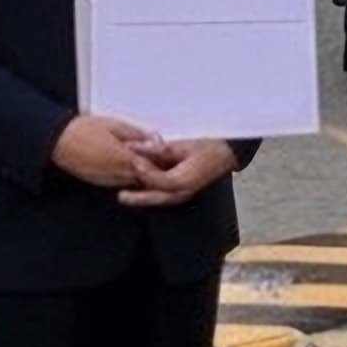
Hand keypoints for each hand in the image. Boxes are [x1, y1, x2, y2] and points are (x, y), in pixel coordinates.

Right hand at [51, 113, 160, 189]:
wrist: (57, 141)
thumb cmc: (81, 130)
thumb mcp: (114, 125)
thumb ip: (137, 134)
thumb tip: (155, 138)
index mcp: (123, 157)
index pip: (151, 166)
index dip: (162, 163)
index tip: (169, 159)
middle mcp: (116, 173)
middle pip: (144, 178)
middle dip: (154, 172)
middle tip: (163, 163)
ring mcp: (107, 180)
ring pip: (132, 183)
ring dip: (140, 176)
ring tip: (146, 165)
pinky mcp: (98, 182)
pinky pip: (118, 183)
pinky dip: (126, 178)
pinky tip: (127, 169)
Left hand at [115, 138, 239, 209]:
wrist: (225, 155)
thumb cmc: (208, 148)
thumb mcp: (184, 145)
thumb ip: (160, 149)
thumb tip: (138, 147)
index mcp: (183, 181)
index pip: (157, 180)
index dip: (142, 171)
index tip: (131, 162)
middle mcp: (181, 192)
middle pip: (154, 198)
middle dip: (136, 198)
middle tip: (120, 196)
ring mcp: (181, 195)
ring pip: (157, 200)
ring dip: (141, 198)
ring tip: (124, 195)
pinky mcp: (180, 193)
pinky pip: (162, 196)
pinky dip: (150, 193)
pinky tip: (139, 189)